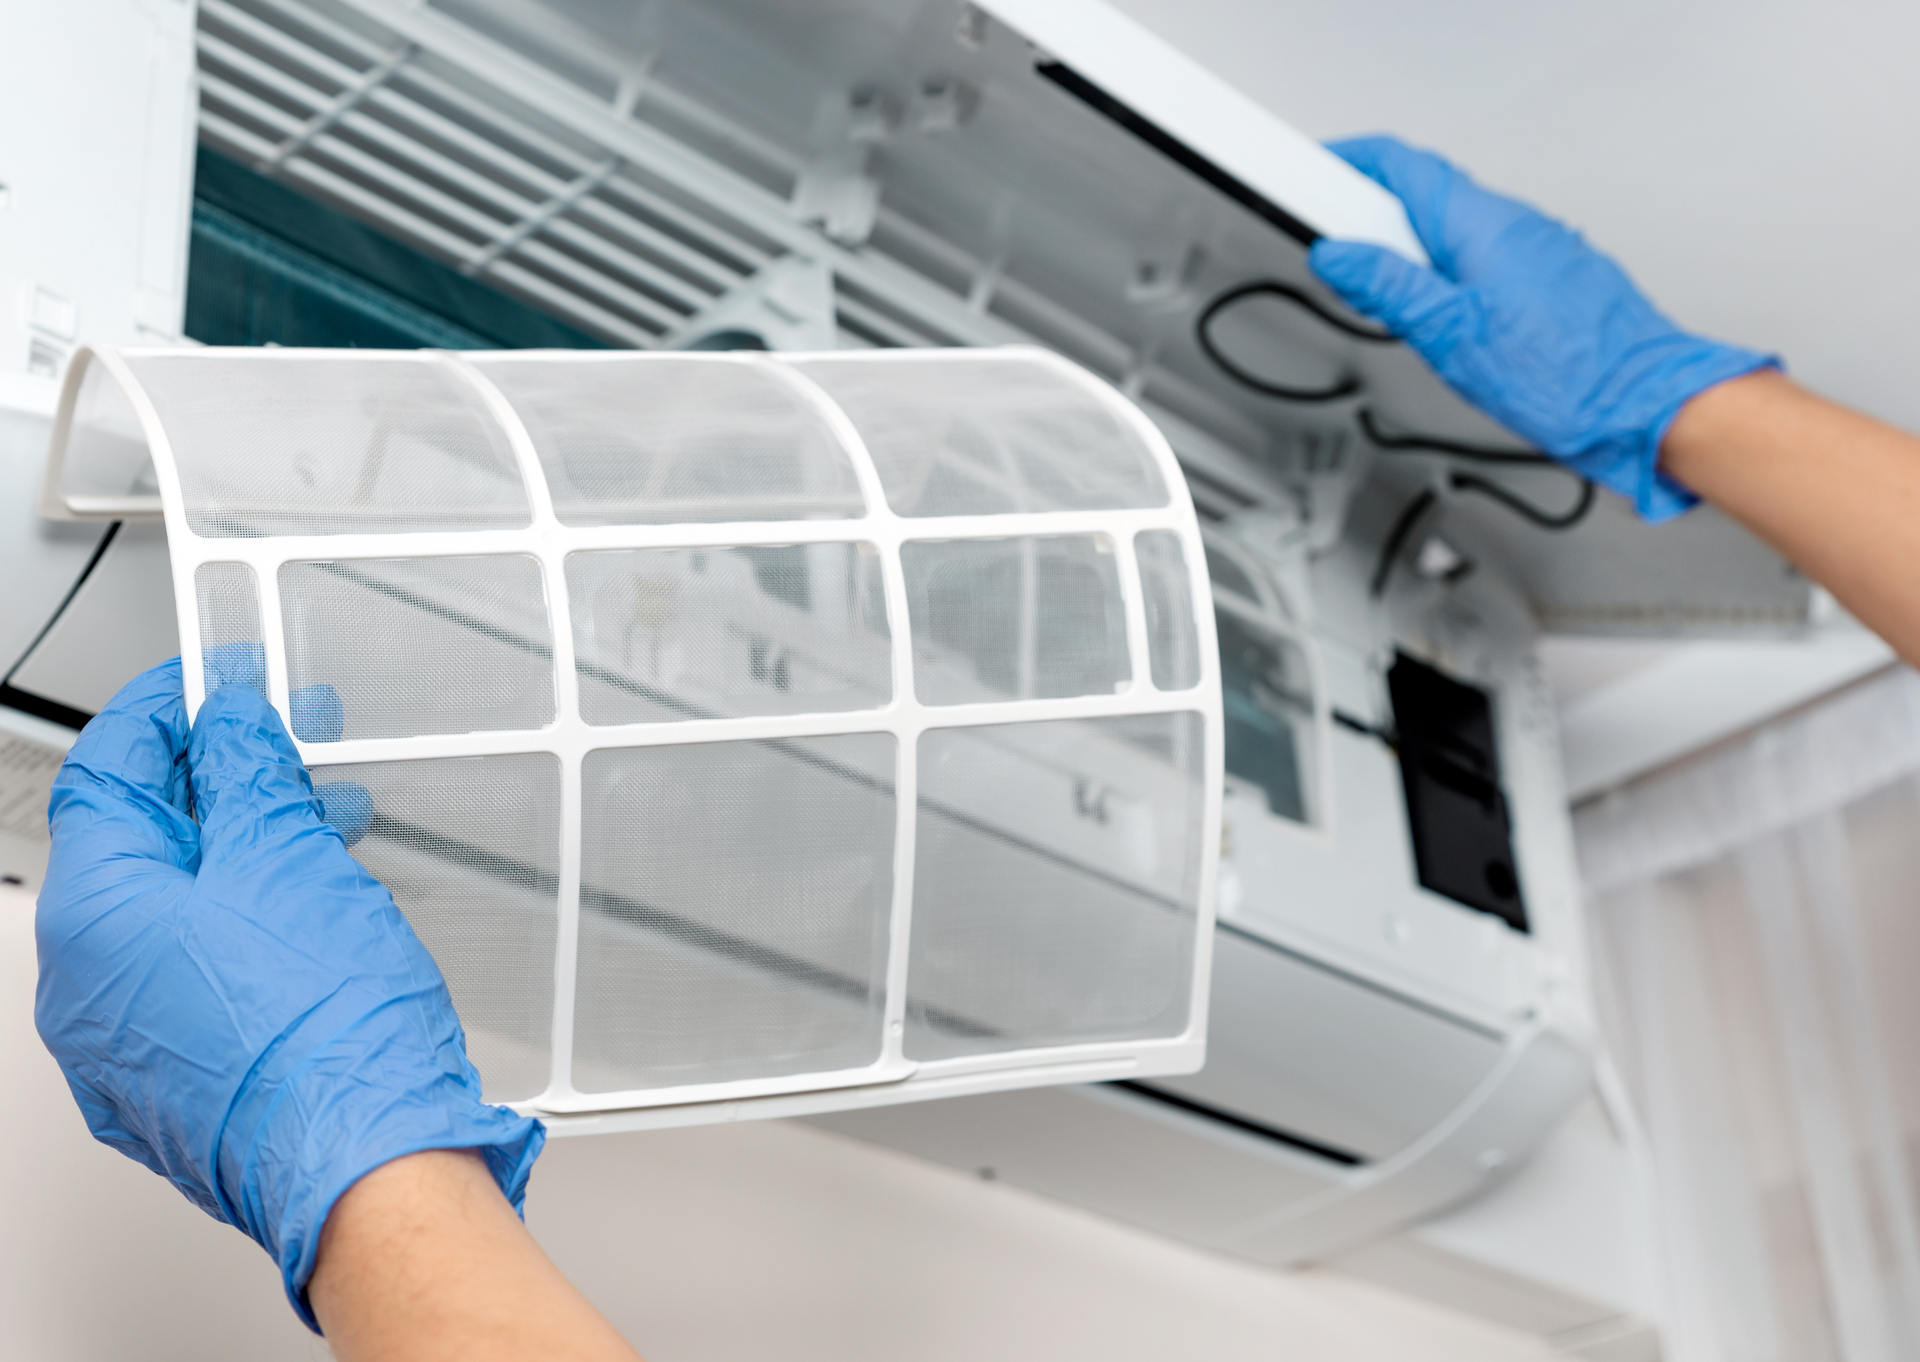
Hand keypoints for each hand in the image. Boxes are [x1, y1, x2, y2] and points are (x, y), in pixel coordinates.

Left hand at [34, 658, 543, 1330]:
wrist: (368, 1160)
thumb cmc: (323, 1032)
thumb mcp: (288, 857)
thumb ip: (247, 775)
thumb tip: (228, 726)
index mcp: (91, 918)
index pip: (105, 775)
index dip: (162, 714)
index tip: (210, 684)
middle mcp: (87, 990)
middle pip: (139, 847)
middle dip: (217, 784)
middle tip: (280, 743)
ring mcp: (128, 1048)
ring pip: (174, 915)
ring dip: (244, 853)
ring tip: (322, 822)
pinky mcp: (182, 1083)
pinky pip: (197, 977)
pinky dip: (247, 924)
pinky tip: (310, 905)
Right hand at [1309, 135, 1774, 521]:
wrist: (1645, 405)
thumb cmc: (1568, 377)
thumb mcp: (1451, 334)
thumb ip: (1389, 288)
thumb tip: (1339, 255)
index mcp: (1482, 223)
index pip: (1401, 165)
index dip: (1348, 165)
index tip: (1311, 182)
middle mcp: (1514, 223)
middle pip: (1423, 199)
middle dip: (1372, 225)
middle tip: (1343, 267)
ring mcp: (1537, 249)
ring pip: (1453, 234)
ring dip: (1411, 258)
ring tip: (1396, 310)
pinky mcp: (1550, 278)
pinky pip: (1483, 261)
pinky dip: (1447, 279)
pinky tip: (1446, 322)